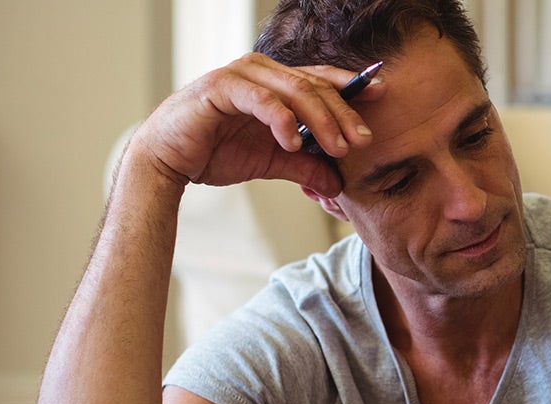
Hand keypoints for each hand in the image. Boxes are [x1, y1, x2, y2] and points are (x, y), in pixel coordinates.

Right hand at [124, 52, 386, 196]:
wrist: (167, 161)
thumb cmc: (216, 153)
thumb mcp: (273, 162)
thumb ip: (306, 167)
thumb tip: (338, 186)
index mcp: (276, 82)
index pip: (322, 78)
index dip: (353, 86)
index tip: (384, 95)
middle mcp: (261, 71)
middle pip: (315, 85)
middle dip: (344, 114)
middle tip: (363, 141)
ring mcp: (241, 76)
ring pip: (294, 89)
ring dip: (321, 119)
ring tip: (338, 148)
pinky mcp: (220, 87)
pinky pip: (261, 99)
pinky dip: (281, 120)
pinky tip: (293, 143)